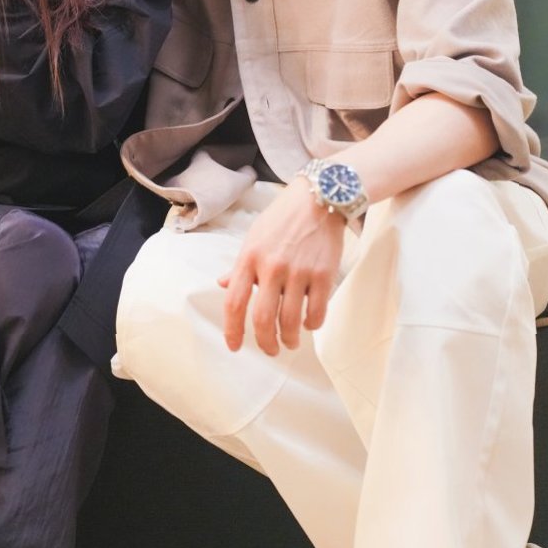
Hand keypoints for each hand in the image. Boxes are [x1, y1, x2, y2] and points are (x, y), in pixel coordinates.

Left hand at [218, 182, 344, 355]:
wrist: (319, 197)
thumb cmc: (283, 218)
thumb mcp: (254, 237)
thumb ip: (240, 265)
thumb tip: (223, 284)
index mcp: (250, 258)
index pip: (234, 303)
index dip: (232, 331)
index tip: (235, 346)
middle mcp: (272, 267)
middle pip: (263, 320)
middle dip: (266, 344)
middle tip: (270, 350)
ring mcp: (299, 271)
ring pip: (291, 322)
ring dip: (291, 339)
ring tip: (291, 342)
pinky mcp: (324, 274)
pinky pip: (317, 312)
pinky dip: (312, 325)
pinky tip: (309, 323)